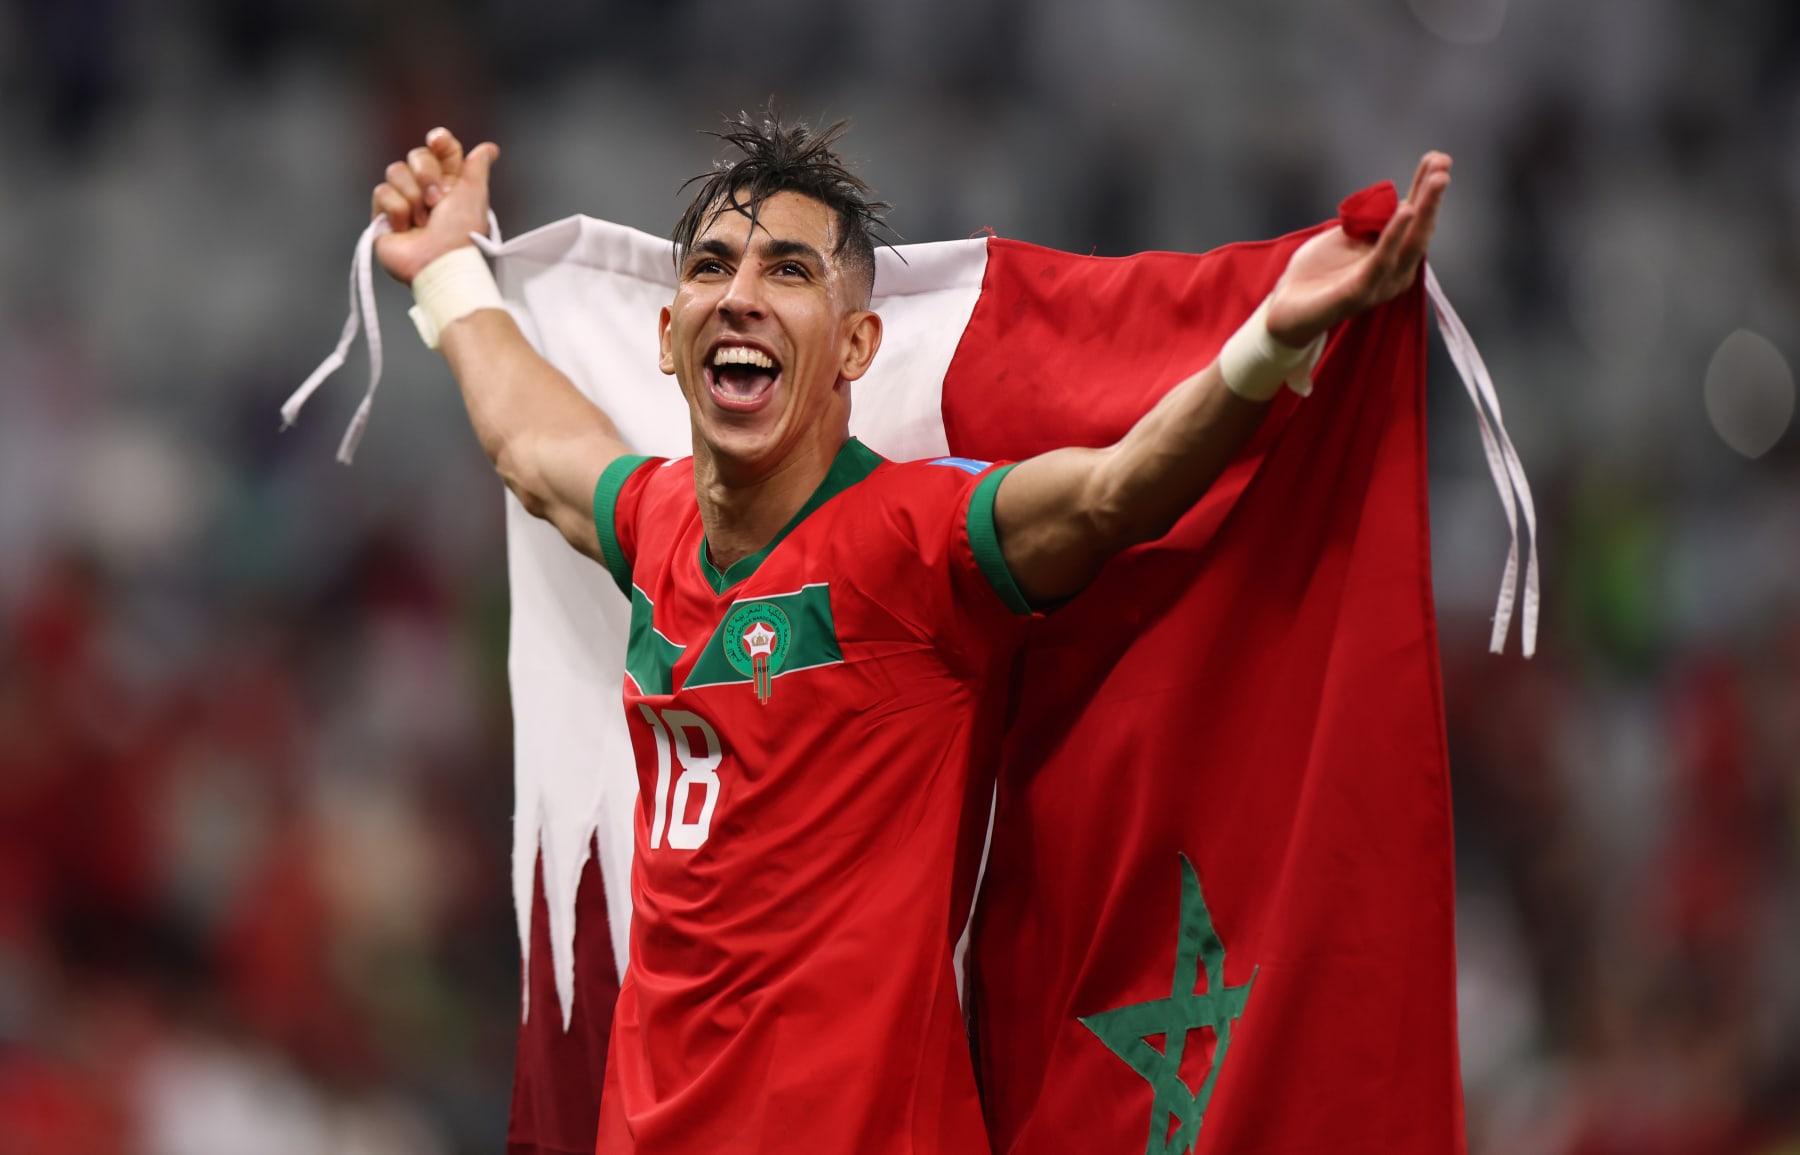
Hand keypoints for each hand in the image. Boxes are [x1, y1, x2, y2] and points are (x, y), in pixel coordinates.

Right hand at [371, 127, 499, 284]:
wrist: (438, 262)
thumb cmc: (460, 235)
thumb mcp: (474, 196)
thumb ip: (477, 168)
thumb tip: (489, 149)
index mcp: (450, 183)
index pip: (441, 149)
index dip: (439, 141)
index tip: (438, 141)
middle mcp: (426, 189)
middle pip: (416, 155)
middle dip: (426, 175)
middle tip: (436, 201)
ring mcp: (404, 201)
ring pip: (396, 171)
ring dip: (412, 196)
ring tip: (422, 221)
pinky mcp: (384, 215)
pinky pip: (382, 192)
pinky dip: (397, 210)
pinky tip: (406, 228)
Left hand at [1263, 151, 1451, 347]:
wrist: (1285, 308)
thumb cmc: (1316, 272)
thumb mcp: (1346, 236)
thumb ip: (1370, 220)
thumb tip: (1395, 198)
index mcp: (1393, 257)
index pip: (1415, 219)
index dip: (1426, 190)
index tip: (1438, 158)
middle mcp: (1395, 272)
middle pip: (1420, 230)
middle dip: (1433, 195)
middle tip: (1444, 164)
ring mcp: (1380, 285)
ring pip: (1409, 243)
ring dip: (1424, 209)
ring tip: (1436, 180)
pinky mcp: (1359, 294)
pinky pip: (1381, 261)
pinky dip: (1394, 236)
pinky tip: (1405, 212)